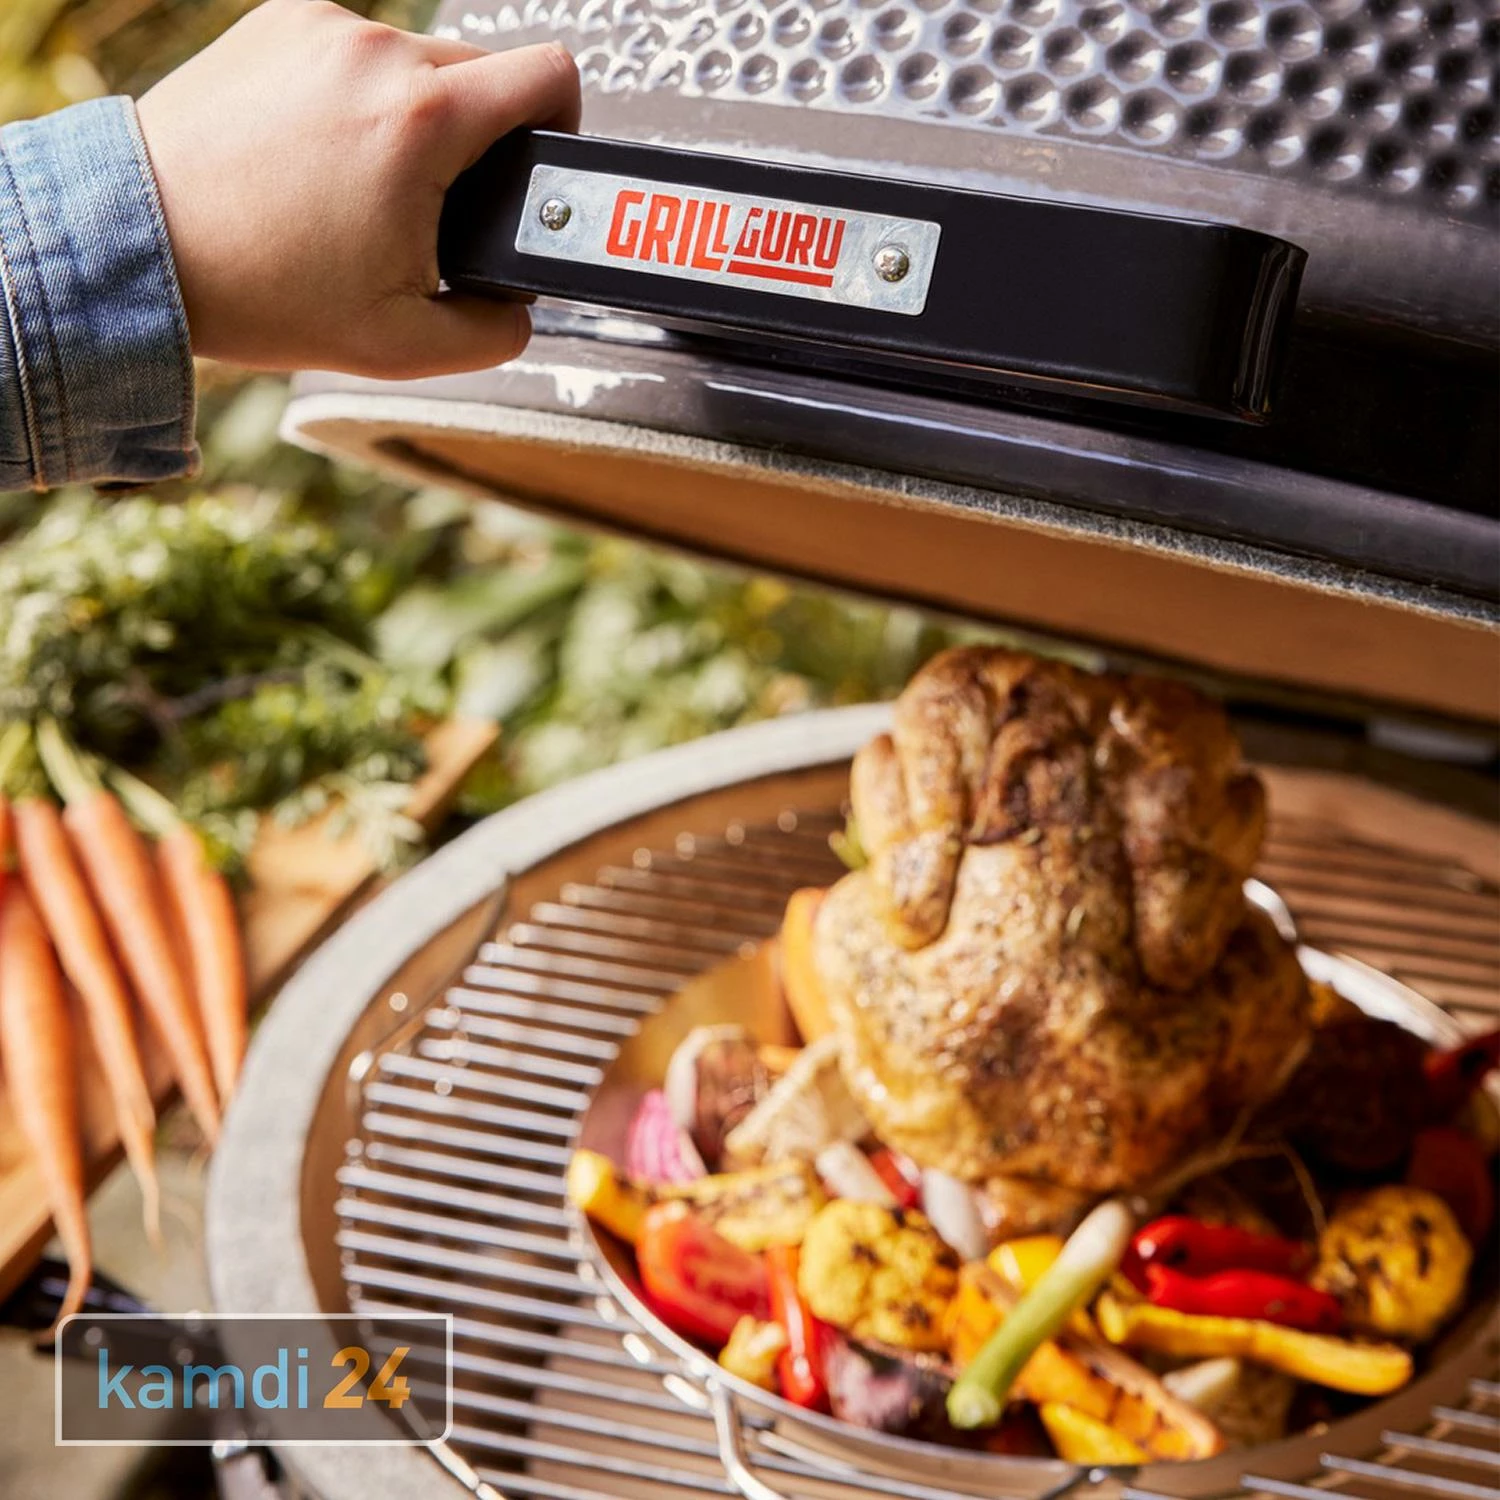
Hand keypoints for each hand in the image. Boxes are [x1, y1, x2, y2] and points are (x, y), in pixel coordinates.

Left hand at [135, 0, 579, 377]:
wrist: (142, 245)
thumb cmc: (262, 292)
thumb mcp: (403, 348)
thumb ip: (494, 334)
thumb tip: (522, 309)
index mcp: (424, 121)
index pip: (550, 75)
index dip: (565, 124)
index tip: (540, 164)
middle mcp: (376, 53)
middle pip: (486, 72)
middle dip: (484, 139)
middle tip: (445, 206)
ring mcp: (322, 28)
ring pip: (418, 63)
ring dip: (419, 120)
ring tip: (370, 187)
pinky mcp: (277, 22)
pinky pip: (356, 53)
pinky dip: (359, 100)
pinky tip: (323, 157)